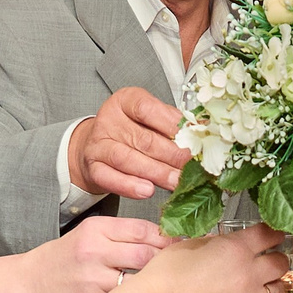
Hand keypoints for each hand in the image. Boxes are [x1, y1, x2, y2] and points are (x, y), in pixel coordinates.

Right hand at [29, 216, 169, 292]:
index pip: (143, 230)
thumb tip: (167, 239)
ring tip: (157, 286)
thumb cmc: (67, 257)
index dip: (167, 238)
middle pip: (145, 255)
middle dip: (163, 263)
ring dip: (151, 285)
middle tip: (173, 268)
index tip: (179, 244)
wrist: (33, 282)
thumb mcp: (91, 233)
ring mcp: (92, 278)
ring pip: (138, 282)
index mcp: (96, 229)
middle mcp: (93, 251)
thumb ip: (125, 233)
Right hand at [68, 87, 188, 199]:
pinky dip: (129, 186)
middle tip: (191, 167)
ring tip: (176, 181)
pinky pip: (110, 178)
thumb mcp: (150, 119)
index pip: (146, 109)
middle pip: (143, 139)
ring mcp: (98, 144)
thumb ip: (171, 124)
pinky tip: (147, 190)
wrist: (96, 146)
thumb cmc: (130, 130)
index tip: (192, 139)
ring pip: (128, 159)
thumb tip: (199, 133)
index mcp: (125, 101)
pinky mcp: (93, 168)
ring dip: (156, 173)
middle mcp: (109, 120)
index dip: (171, 125)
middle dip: (171, 155)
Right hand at [128, 225, 282, 292]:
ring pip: (278, 291)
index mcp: (235, 249)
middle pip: (280, 264)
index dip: (274, 232)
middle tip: (270, 260)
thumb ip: (215, 242)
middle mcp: (247, 274)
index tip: (275, 234)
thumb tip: (225, 244)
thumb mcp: (191, 244)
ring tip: (263, 284)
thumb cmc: (165, 275)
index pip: (269, 235)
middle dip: (277, 259)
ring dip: (273, 285)